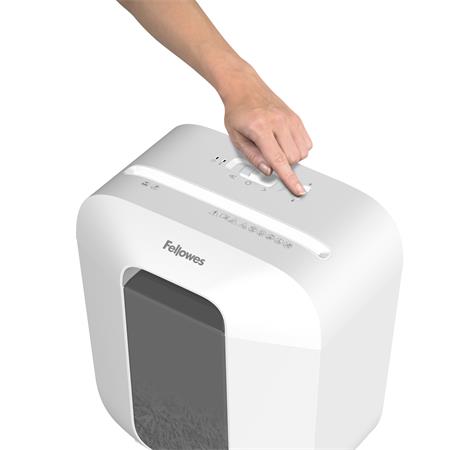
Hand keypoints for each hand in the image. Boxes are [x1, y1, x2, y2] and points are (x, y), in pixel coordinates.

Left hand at [221, 65, 312, 195]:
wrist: (243, 87)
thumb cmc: (238, 110)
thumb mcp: (236, 137)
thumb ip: (253, 156)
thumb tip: (268, 171)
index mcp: (260, 128)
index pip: (278, 159)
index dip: (289, 178)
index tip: (298, 189)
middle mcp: (278, 122)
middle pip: (293, 158)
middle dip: (283, 164)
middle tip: (269, 155)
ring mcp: (289, 118)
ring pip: (302, 151)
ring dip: (292, 156)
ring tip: (276, 147)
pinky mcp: (296, 117)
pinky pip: (306, 142)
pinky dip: (298, 148)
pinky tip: (285, 142)